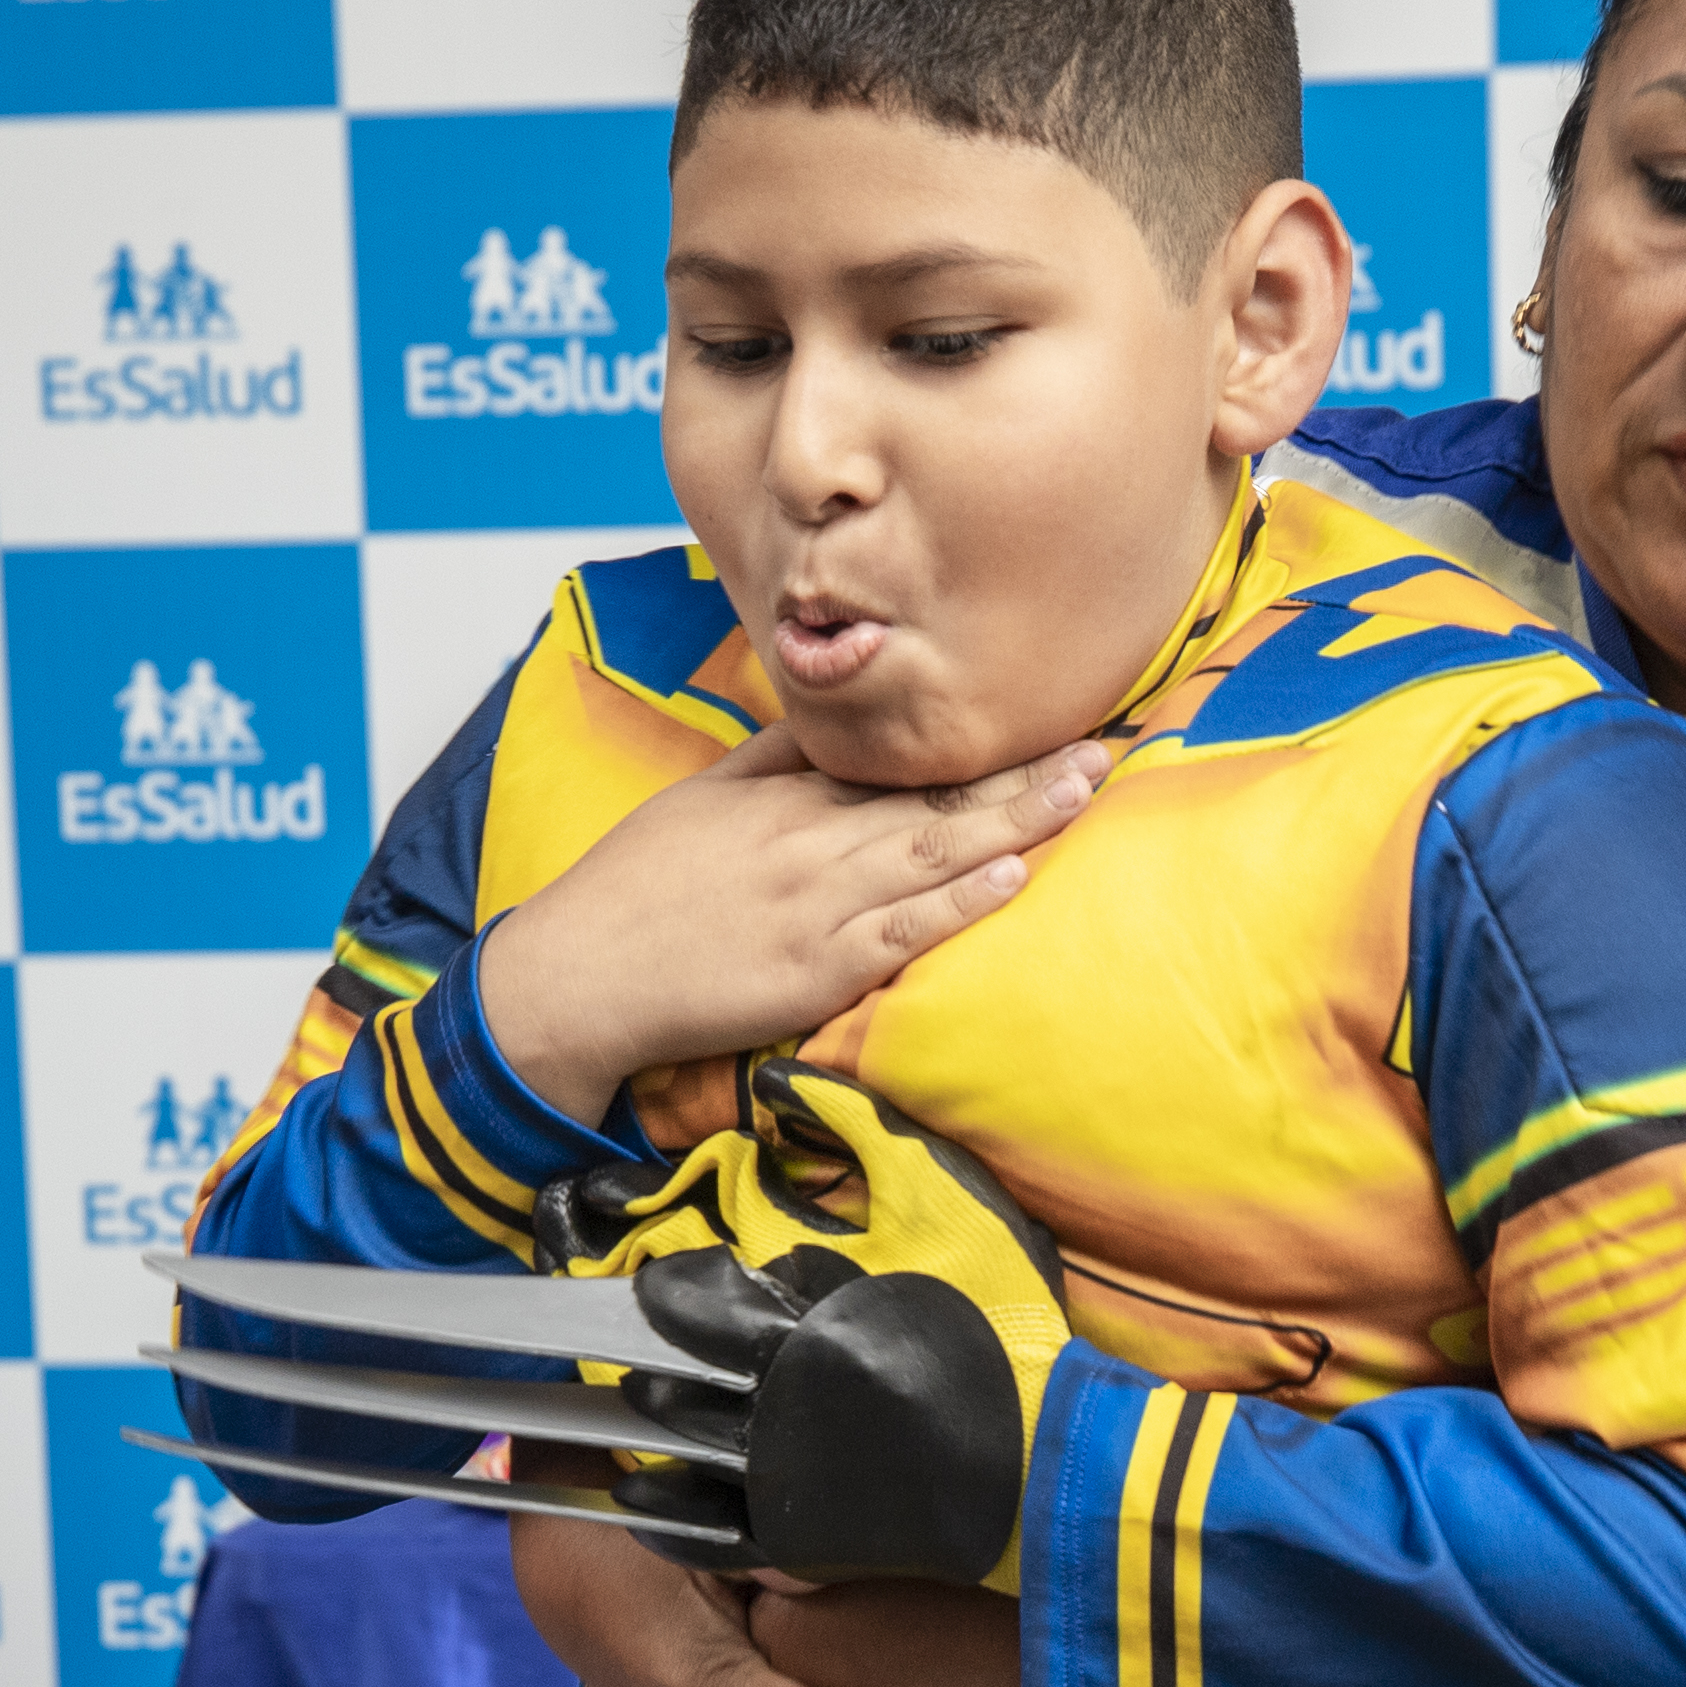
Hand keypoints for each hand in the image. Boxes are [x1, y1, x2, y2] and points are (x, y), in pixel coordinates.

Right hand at [471, 723, 1108, 1126]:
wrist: (580, 974)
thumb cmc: (637, 888)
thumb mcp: (702, 798)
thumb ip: (776, 758)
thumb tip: (834, 714)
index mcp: (786, 796)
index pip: (902, 757)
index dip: (983, 739)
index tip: (1051, 712)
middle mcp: (809, 841)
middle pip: (935, 798)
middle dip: (1025, 773)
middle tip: (1105, 744)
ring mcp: (816, 907)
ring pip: (932, 854)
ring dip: (1015, 822)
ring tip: (1083, 791)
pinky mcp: (812, 971)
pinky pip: (901, 932)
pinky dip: (959, 903)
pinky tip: (1013, 875)